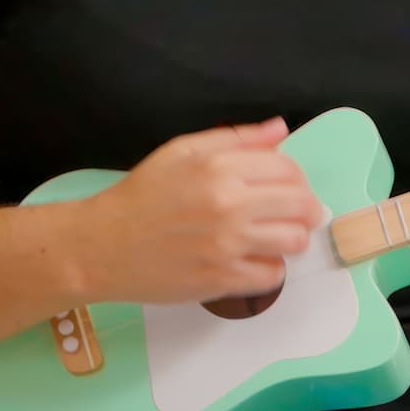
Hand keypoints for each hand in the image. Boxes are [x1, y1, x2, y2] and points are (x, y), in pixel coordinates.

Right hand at [79, 122, 323, 306]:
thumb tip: (280, 130)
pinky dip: (269, 270)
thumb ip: (236, 138)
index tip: (288, 187)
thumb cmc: (140, 196)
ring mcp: (227, 245)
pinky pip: (272, 277)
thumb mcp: (181, 152)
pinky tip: (252, 260)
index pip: (289, 170)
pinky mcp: (221, 280)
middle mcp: (228, 205)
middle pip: (301, 205)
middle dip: (307, 210)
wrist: (102, 245)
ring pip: (294, 242)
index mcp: (219, 168)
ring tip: (274, 238)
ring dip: (292, 240)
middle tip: (296, 215)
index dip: (296, 179)